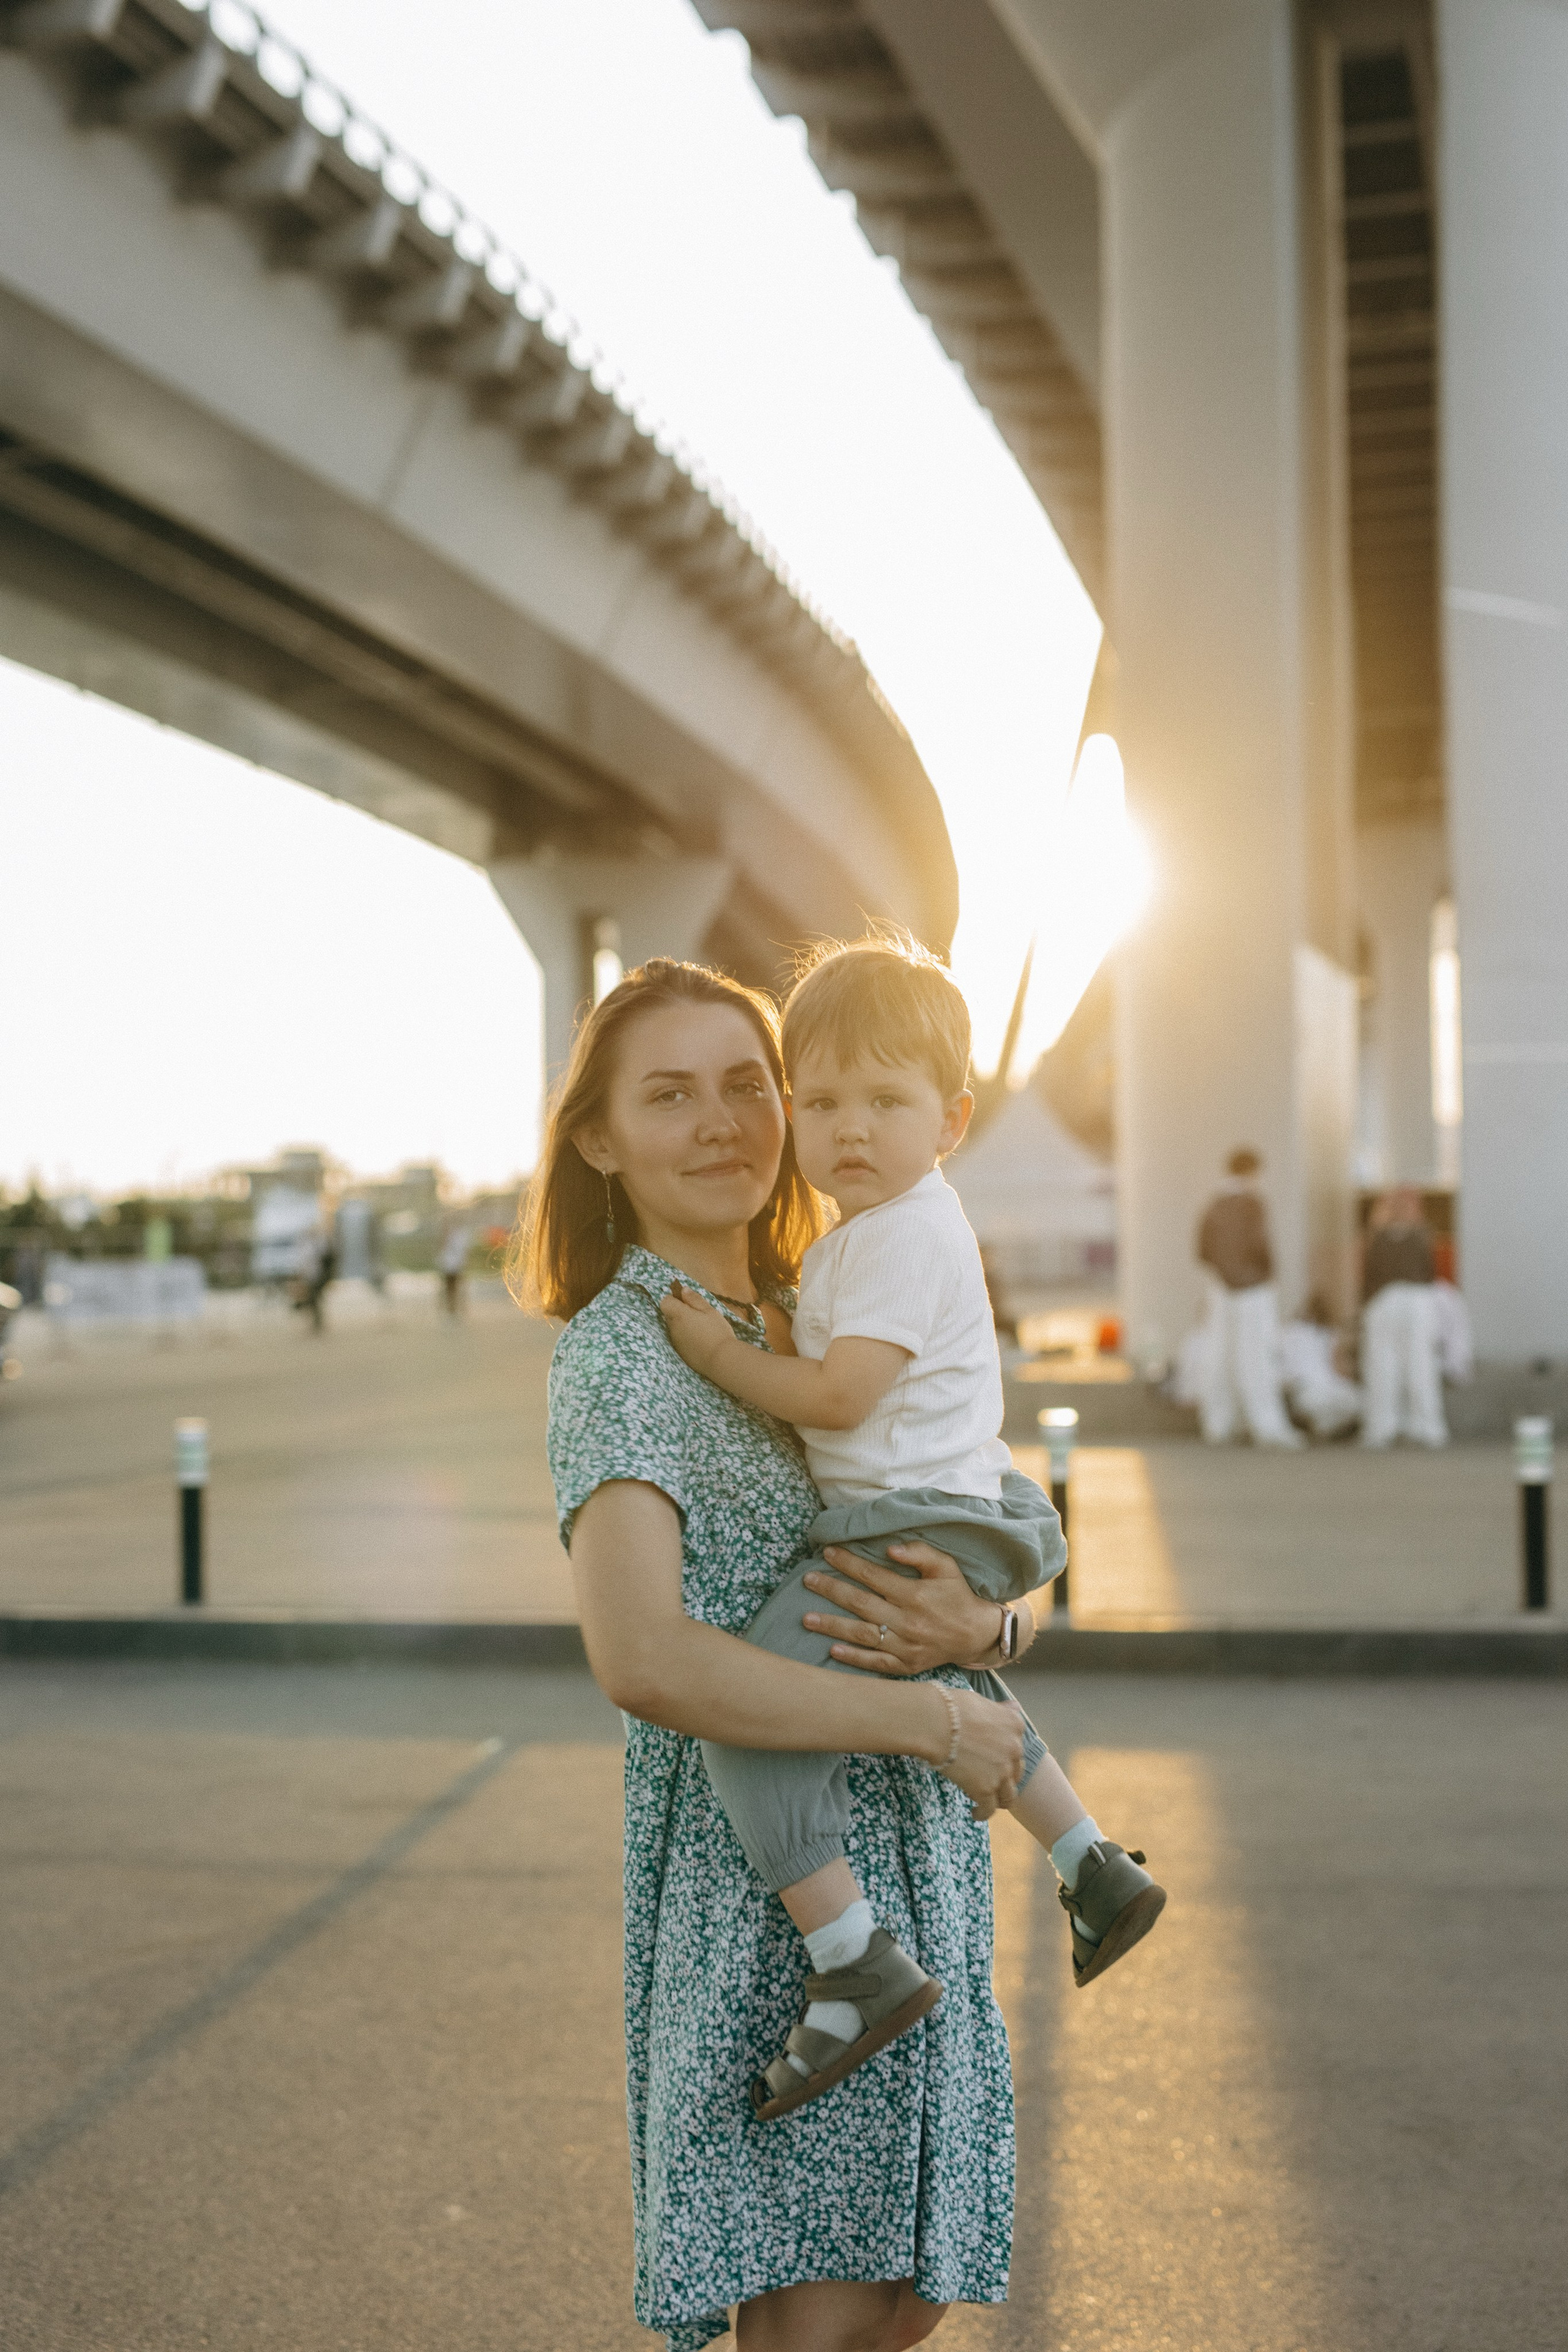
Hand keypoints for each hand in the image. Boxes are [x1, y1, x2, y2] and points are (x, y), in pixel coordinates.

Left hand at [658, 1281, 738, 1377]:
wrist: (721, 1360)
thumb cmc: (717, 1331)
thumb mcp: (709, 1311)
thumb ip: (694, 1299)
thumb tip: (683, 1290)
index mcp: (678, 1315)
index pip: (665, 1302)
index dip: (673, 1299)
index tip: (686, 1301)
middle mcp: (673, 1328)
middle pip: (670, 1315)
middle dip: (680, 1313)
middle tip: (698, 1315)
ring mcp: (675, 1342)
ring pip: (675, 1328)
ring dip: (683, 1326)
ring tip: (702, 1329)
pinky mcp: (680, 1353)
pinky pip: (680, 1340)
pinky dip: (686, 1338)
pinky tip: (700, 1341)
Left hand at [802, 1540, 1003, 1675]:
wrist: (976, 1635)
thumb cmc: (957, 1596)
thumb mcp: (946, 1567)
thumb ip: (920, 1553)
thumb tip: (889, 1548)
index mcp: (915, 1594)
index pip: (873, 1575)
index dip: (849, 1563)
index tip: (827, 1553)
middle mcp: (907, 1621)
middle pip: (861, 1603)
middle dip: (831, 1590)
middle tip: (807, 1581)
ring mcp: (906, 1646)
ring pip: (863, 1634)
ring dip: (832, 1626)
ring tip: (806, 1618)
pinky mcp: (906, 1665)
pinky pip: (876, 1663)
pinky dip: (854, 1658)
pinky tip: (832, 1651)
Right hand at [932, 1685, 1025, 1817]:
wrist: (937, 1723)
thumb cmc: (952, 1707)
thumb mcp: (982, 1702)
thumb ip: (1000, 1710)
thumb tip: (1013, 1707)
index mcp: (1014, 1725)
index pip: (1017, 1744)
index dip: (1006, 1753)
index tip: (994, 1757)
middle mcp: (1014, 1749)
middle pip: (1016, 1771)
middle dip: (1006, 1777)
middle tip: (991, 1779)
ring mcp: (1002, 1771)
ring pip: (1009, 1795)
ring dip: (1000, 1799)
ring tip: (987, 1800)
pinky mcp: (985, 1789)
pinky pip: (989, 1809)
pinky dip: (982, 1813)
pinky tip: (974, 1813)